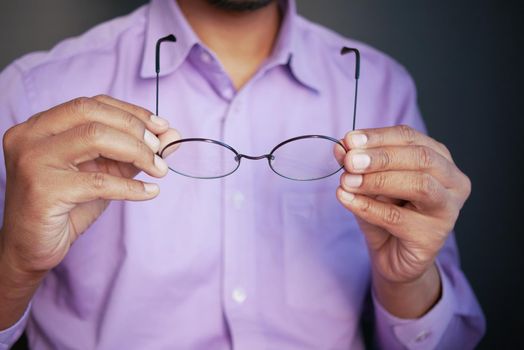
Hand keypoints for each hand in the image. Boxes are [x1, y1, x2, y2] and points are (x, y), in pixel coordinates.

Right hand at [1, 95, 179, 273]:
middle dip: (135, 129)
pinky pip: (99, 181)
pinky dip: (132, 186)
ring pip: (95, 137)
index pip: (92, 103)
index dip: (131, 112)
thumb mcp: (104, 171)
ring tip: (159, 169)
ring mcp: (33, 160)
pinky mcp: (43, 190)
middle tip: (160, 149)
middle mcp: (30, 135)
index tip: (161, 126)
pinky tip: (150, 192)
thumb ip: (133, 151)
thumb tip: (172, 135)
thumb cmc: (67, 206)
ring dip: (137, 152)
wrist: (31, 247)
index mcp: (41, 125)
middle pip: (92, 113)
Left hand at [335, 125, 470, 315]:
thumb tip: (340, 147)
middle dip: (381, 157)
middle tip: (349, 160)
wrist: (392, 256)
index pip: (411, 138)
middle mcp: (452, 182)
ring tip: (347, 181)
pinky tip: (346, 199)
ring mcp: (448, 210)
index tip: (350, 139)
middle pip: (421, 158)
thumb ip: (356, 165)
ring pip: (419, 185)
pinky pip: (398, 217)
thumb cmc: (385, 212)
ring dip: (378, 180)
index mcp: (439, 159)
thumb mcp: (367, 183)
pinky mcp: (433, 237)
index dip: (379, 136)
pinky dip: (368, 206)